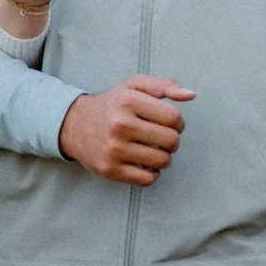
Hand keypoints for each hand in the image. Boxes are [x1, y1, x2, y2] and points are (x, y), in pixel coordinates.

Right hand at [58, 75, 195, 184]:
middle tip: (162, 138)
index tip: (171, 124)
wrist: (74, 125)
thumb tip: (191, 95)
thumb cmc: (111, 105)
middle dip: (172, 141)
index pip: (174, 118)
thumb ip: (164, 86)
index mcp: (129, 101)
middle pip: (171, 141)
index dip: (178, 123)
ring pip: (162, 161)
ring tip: (153, 150)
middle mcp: (121, 125)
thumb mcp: (134, 86)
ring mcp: (114, 149)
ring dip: (164, 157)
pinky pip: (148, 179)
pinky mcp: (110, 169)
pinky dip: (152, 173)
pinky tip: (144, 163)